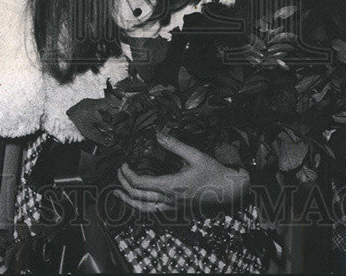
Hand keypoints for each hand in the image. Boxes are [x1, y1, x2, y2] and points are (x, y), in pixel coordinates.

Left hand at [115, 132, 249, 215]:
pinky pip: (153, 213)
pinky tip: (137, 201)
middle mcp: (168, 200)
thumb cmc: (213, 172)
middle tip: (118, 173)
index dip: (127, 174)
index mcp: (171, 186)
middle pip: (137, 196)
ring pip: (143, 209)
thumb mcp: (194, 155)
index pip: (140, 183)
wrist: (228, 191)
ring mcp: (172, 207)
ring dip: (128, 201)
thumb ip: (174, 145)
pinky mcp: (176, 210)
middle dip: (123, 184)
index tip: (123, 164)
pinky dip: (141, 207)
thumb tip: (158, 133)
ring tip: (117, 194)